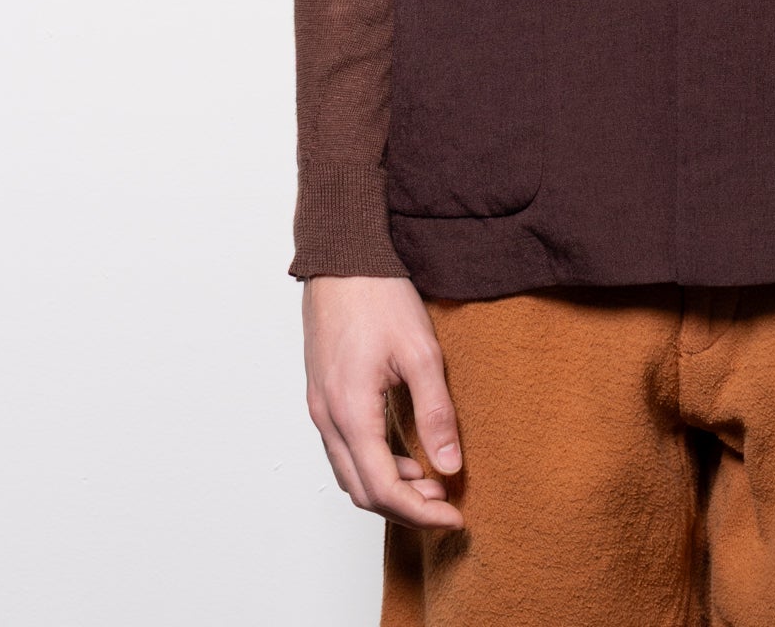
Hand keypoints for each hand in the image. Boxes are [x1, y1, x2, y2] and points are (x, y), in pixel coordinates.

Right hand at [302, 275, 465, 529]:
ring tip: (431, 480)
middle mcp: (327, 418)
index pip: (383, 489)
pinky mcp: (321, 396)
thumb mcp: (421, 351)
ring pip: (349, 474)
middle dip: (405, 508)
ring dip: (388, 488)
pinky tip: (404, 453)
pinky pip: (344, 450)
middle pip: (362, 491)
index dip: (420, 513)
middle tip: (446, 503)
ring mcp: (319, 408)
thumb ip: (436, 412)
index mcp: (351, 412)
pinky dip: (373, 465)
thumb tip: (450, 466)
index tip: (455, 517)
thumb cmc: (379, 296)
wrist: (341, 257)